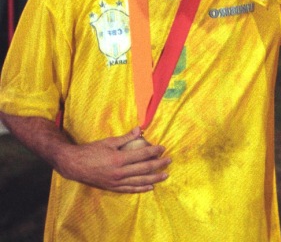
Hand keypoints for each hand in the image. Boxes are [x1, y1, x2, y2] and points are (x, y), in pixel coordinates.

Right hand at [55, 127, 169, 192]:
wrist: (73, 165)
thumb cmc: (91, 151)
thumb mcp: (108, 142)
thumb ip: (126, 137)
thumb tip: (139, 129)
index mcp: (118, 159)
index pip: (142, 155)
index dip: (154, 151)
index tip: (163, 148)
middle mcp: (118, 172)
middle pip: (143, 169)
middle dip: (158, 165)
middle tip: (169, 161)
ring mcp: (115, 182)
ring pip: (139, 181)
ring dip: (154, 178)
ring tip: (165, 175)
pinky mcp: (112, 187)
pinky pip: (129, 189)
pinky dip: (141, 189)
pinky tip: (150, 187)